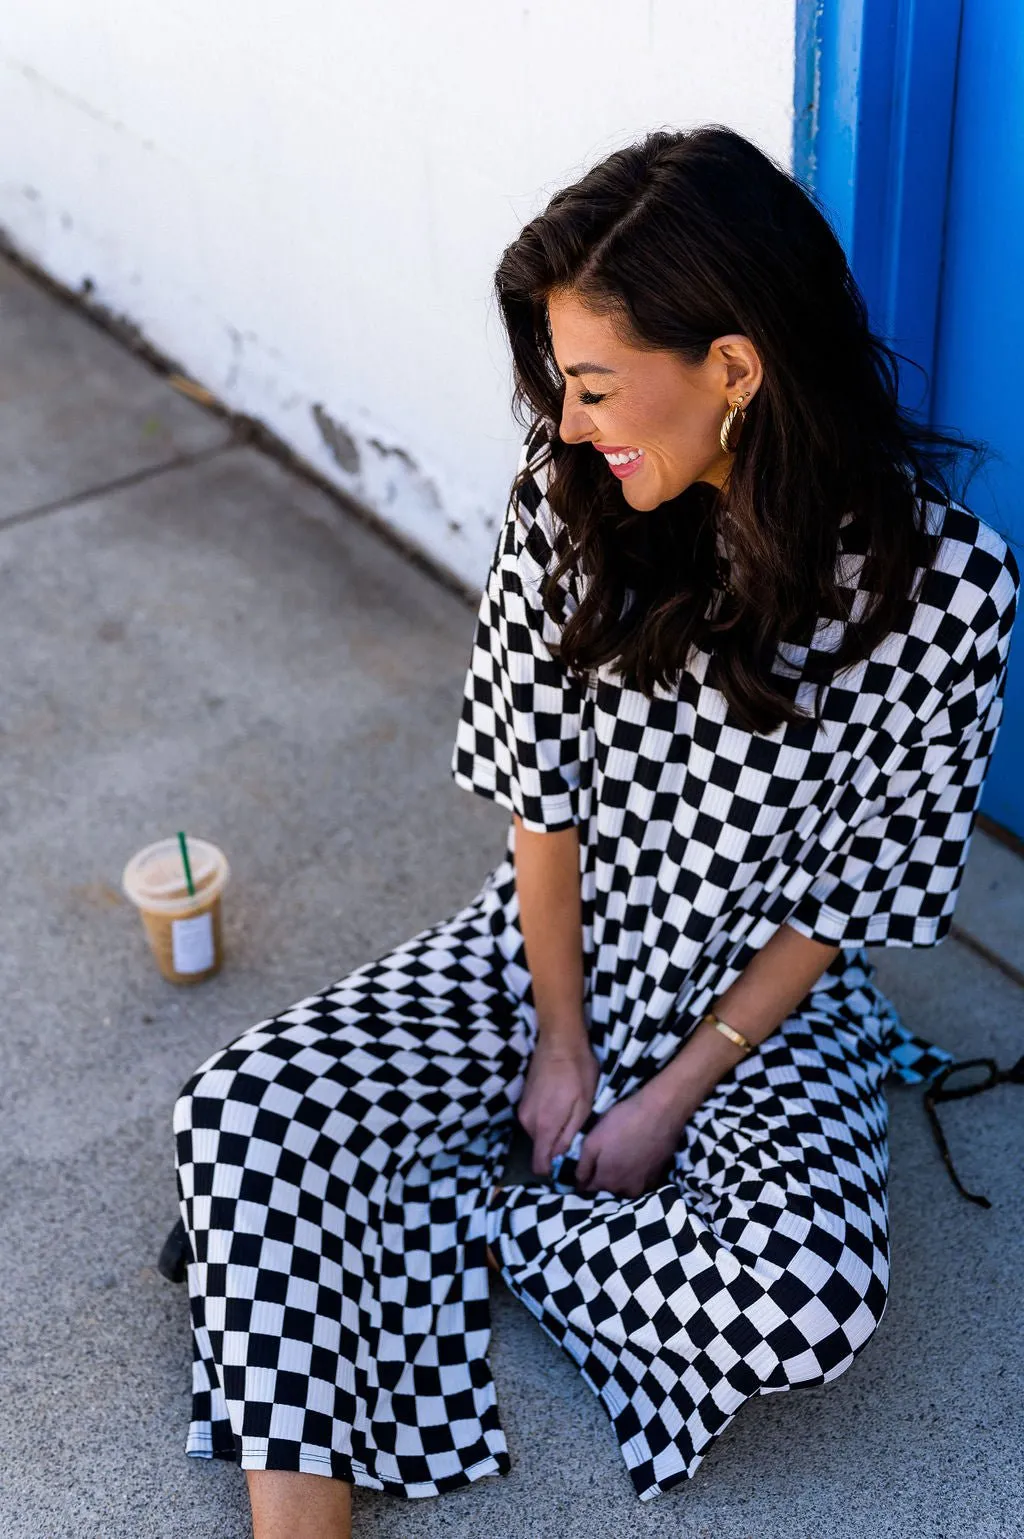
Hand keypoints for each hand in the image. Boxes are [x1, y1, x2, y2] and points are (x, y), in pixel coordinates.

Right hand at [517, 1027, 599, 1175]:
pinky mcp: (523, 1099)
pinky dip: (546, 1119)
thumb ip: (569, 1134)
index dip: (554, 1169)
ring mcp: (523, 1109)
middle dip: (555, 1149)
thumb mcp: (584, 1105)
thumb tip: (560, 1158)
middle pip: (540, 1149)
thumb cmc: (578, 1071)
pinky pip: (535, 1121)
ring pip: (538, 1135)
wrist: (559, 1040)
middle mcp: (527, 1121)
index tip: (570, 1164)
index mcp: (544, 1125)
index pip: (540, 1165)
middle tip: (577, 1135)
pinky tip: (560, 1105)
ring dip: (552, 1132)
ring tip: (570, 1117)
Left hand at [575, 1076, 695, 1197]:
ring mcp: (646, 1183)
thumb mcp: (592, 1141)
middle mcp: (627, 1189)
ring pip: (625, 1186)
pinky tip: (636, 1156)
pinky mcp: (659, 1174)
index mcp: (608, 1182)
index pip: (588, 1189)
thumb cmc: (622, 1122)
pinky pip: (641, 1179)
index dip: (583, 1179)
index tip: (583, 1168)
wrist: (661, 1111)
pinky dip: (636, 1172)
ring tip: (620, 1156)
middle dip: (602, 1178)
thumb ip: (583, 1166)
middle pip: (608, 1189)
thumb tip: (578, 1184)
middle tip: (604, 1156)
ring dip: (620, 1177)